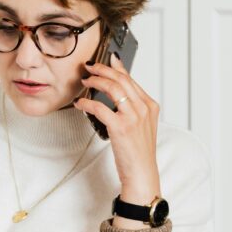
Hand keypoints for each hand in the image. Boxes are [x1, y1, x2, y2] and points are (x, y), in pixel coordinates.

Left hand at [74, 53, 160, 207]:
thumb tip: (116, 92)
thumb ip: (132, 107)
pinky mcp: (120, 127)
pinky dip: (87, 102)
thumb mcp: (141, 125)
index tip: (107, 59)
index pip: (131, 79)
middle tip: (89, 66)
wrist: (142, 173)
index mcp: (150, 105)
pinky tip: (80, 103)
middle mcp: (144, 108)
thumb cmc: (138, 151)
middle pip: (121, 79)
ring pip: (112, 88)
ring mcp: (133, 117)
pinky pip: (100, 107)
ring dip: (95, 81)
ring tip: (85, 80)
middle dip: (103, 69)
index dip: (116, 67)